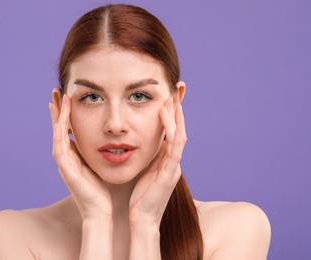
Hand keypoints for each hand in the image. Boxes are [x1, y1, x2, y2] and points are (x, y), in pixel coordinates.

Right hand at [49, 95, 111, 219]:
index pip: (69, 130)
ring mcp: (63, 161)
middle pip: (59, 128)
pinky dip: (61, 126)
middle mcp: (66, 157)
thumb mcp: (102, 165)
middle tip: (57, 90)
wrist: (100, 211)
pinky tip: (64, 113)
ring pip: (57, 132)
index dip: (67, 114)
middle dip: (58, 109)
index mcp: (75, 156)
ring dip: (57, 113)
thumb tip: (112, 139)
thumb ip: (101, 152)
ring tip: (58, 96)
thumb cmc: (104, 191)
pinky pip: (60, 142)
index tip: (69, 97)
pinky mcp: (64, 167)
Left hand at [129, 97, 186, 227]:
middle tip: (175, 89)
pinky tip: (169, 117)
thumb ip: (147, 159)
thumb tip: (139, 143)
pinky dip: (173, 131)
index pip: (171, 132)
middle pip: (178, 130)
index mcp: (166, 161)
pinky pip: (174, 148)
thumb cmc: (141, 198)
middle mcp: (173, 161)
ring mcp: (173, 167)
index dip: (171, 114)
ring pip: (179, 135)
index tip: (167, 96)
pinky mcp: (169, 173)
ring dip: (177, 116)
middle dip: (177, 109)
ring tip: (172, 97)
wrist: (142, 220)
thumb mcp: (144, 172)